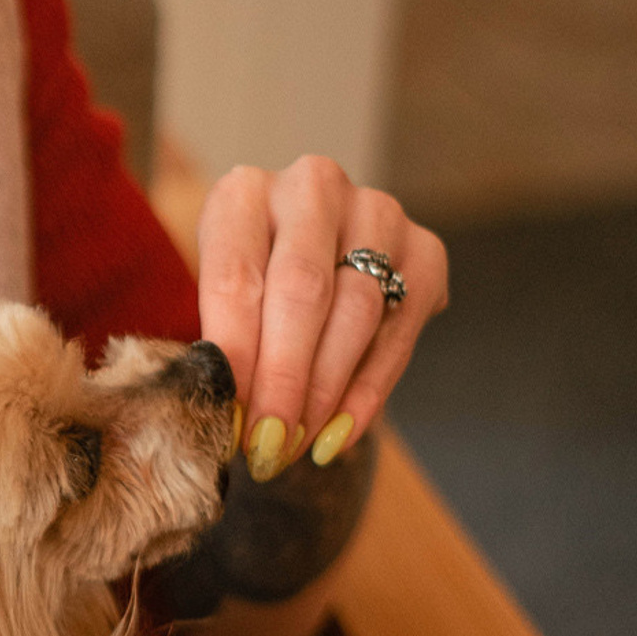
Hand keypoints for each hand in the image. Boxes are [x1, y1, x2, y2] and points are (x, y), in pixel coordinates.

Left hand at [196, 157, 447, 480]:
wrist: (301, 257)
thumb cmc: (242, 289)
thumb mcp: (212, 303)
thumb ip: (220, 348)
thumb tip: (233, 423)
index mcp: (242, 194)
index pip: (235, 277)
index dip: (234, 352)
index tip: (229, 415)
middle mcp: (313, 189)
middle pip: (301, 291)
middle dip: (284, 378)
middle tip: (268, 444)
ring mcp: (377, 212)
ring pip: (357, 311)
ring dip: (326, 390)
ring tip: (296, 446)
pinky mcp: (425, 249)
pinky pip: (399, 330)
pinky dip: (368, 391)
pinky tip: (339, 435)